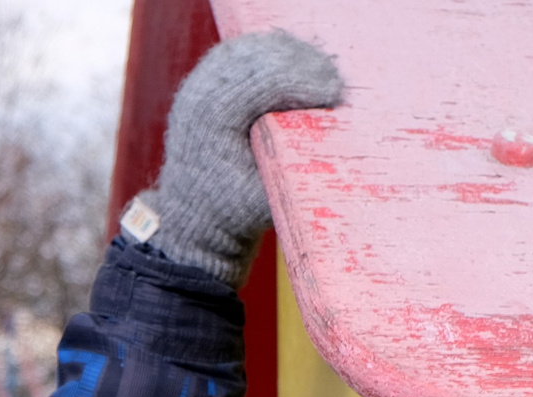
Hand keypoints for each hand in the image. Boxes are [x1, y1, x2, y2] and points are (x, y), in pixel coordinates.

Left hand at [140, 30, 343, 285]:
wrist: (196, 214)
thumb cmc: (238, 212)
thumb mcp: (269, 196)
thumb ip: (295, 165)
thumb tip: (336, 135)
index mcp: (212, 119)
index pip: (262, 83)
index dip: (303, 82)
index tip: (335, 92)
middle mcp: (199, 93)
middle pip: (257, 56)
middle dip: (301, 63)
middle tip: (336, 80)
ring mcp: (199, 82)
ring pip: (250, 47)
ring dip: (290, 54)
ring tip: (324, 70)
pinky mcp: (206, 77)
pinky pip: (243, 50)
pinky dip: (274, 52)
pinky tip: (302, 63)